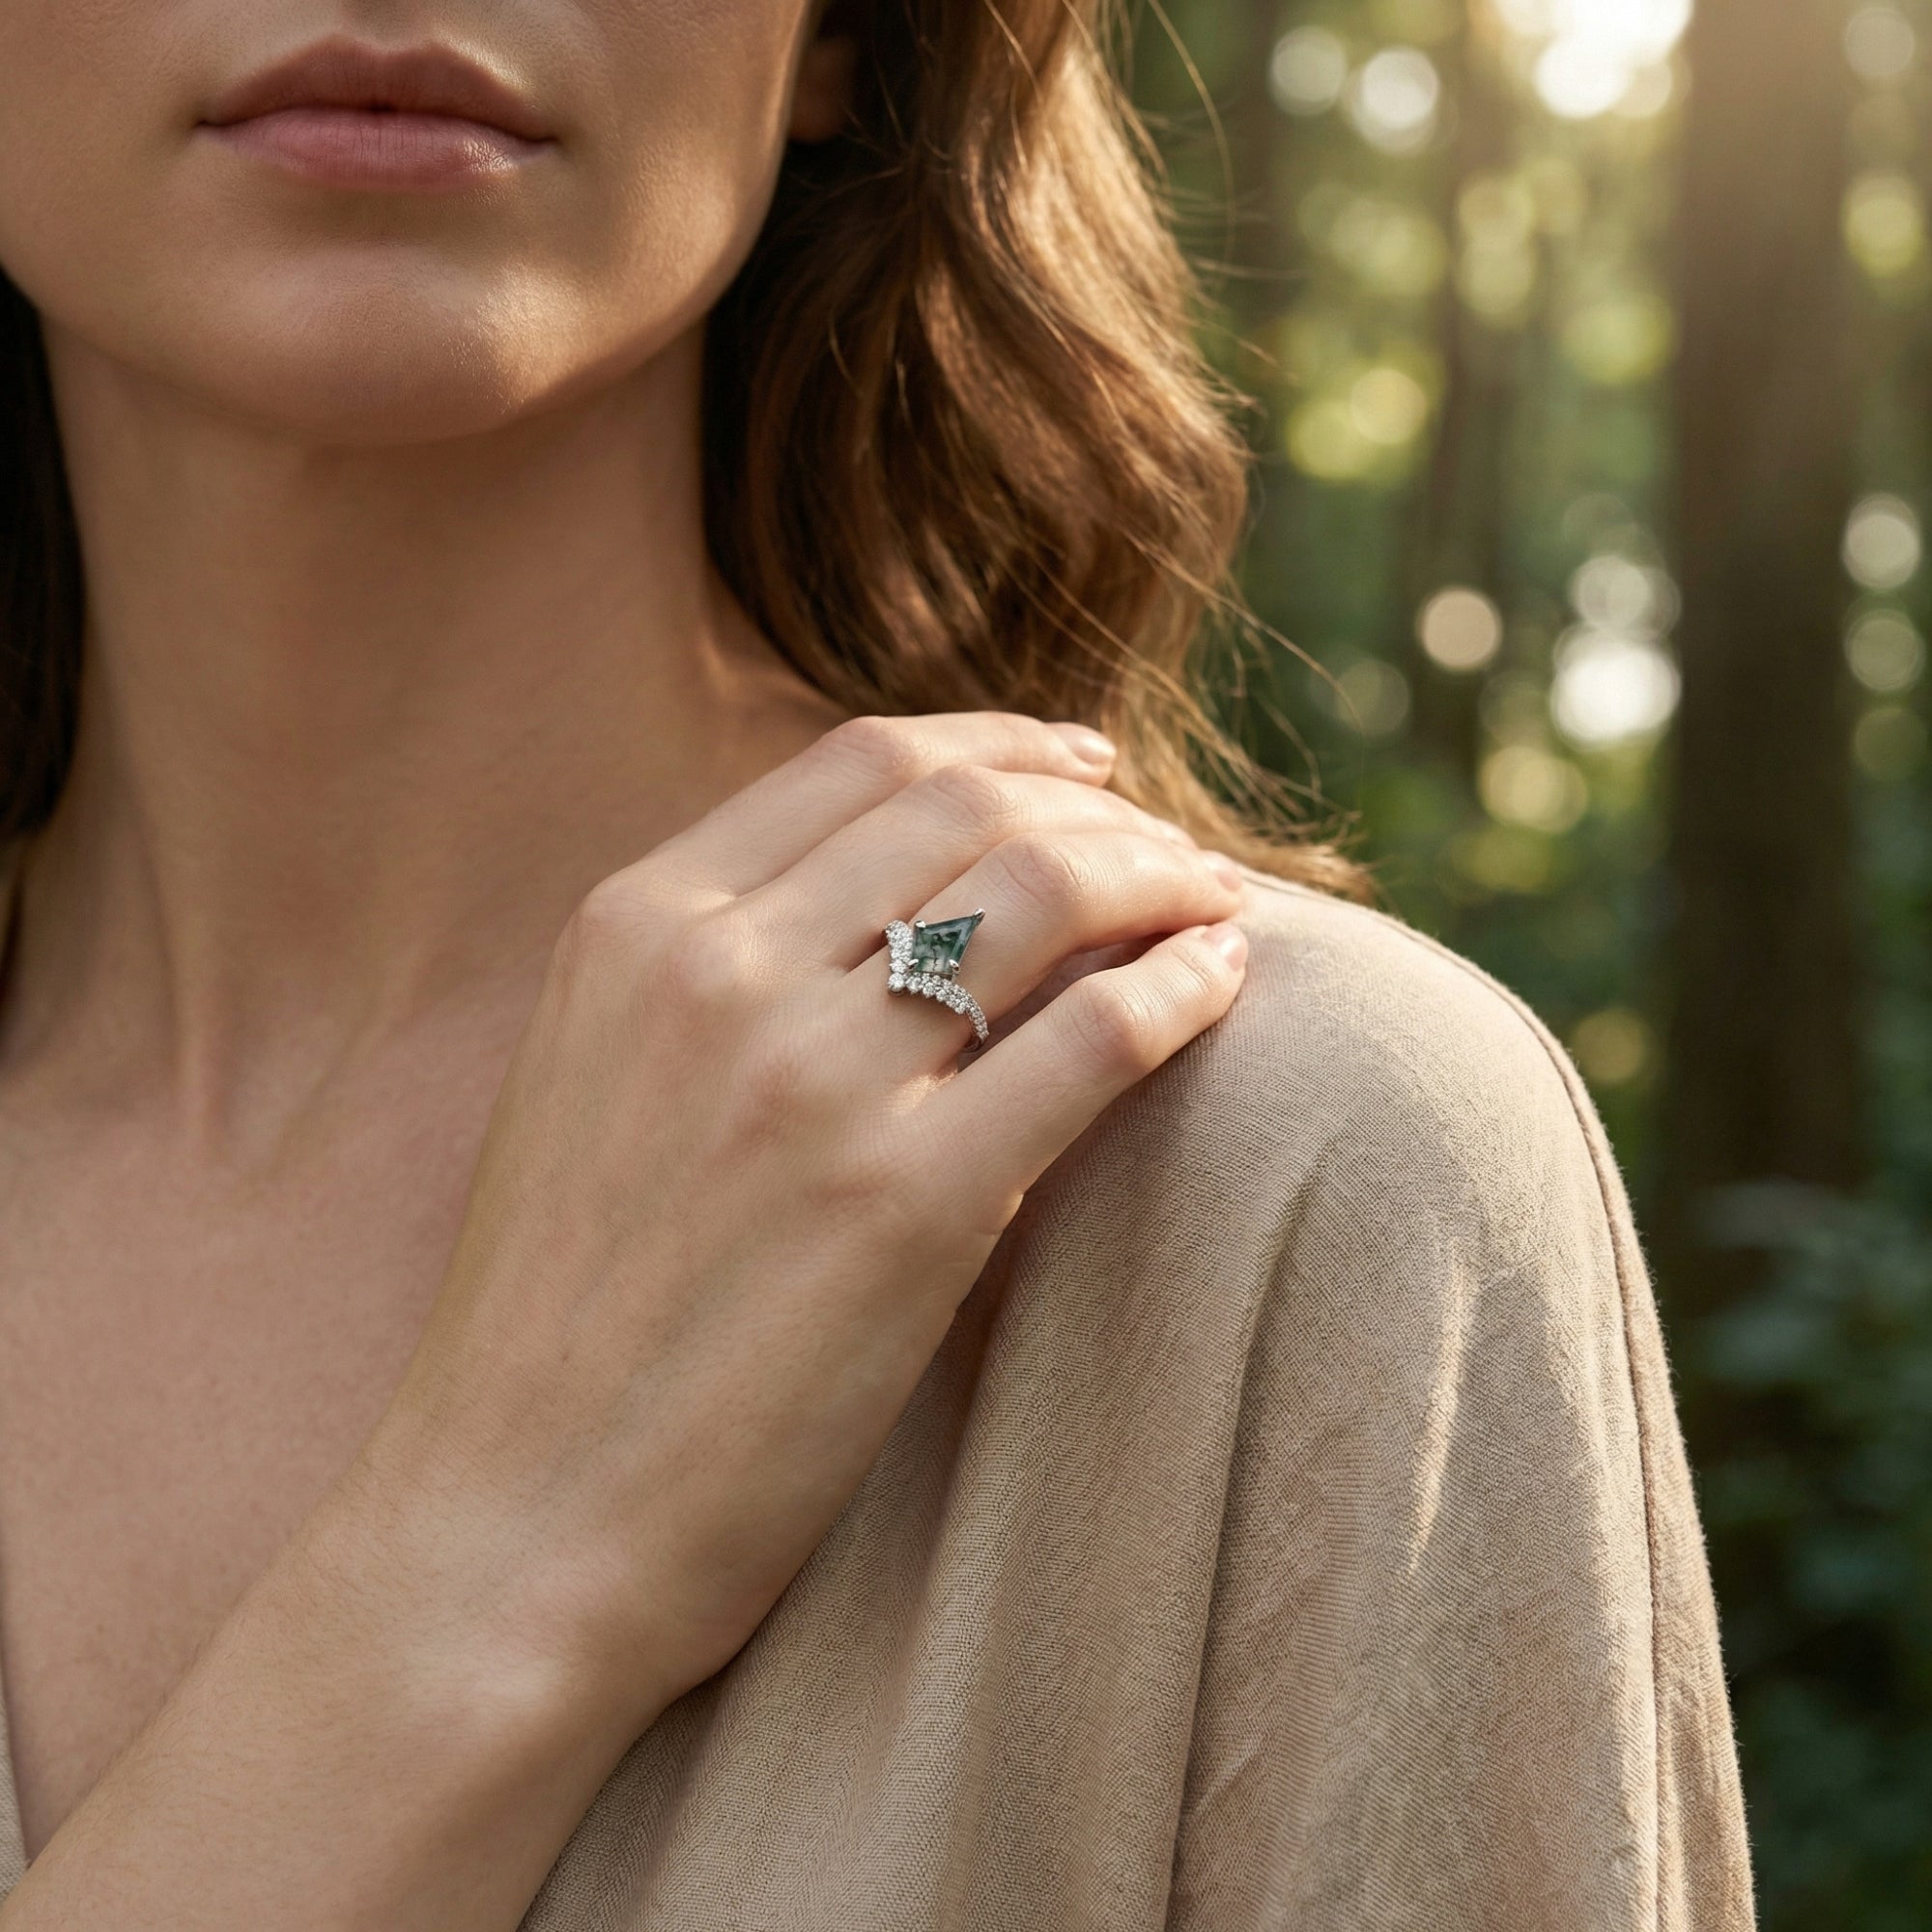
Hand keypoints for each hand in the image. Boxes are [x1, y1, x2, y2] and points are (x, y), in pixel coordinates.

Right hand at [364, 710, 1248, 1735]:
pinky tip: (1223, 983)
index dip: (1007, 746)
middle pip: (974, 810)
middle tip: (1173, 854)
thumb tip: (903, 902)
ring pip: (1049, 894)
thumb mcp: (597, 1079)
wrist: (508, 1522)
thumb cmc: (559, 1321)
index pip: (866, 760)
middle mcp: (722, 971)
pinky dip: (1186, 987)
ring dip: (1164, 879)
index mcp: (636, 925)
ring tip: (1216, 906)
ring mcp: (812, 1083)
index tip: (1087, 769)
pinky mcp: (907, 1207)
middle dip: (1105, 811)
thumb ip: (719, 970)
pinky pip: (1097, 1037)